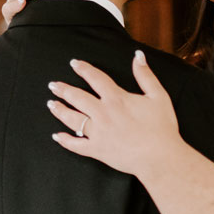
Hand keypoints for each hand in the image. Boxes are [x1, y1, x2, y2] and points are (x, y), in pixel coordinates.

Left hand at [48, 51, 179, 176]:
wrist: (160, 157)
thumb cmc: (162, 127)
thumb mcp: (158, 96)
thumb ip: (145, 75)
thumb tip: (138, 56)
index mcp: (116, 99)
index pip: (95, 79)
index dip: (84, 69)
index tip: (74, 63)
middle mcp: (103, 114)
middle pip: (77, 97)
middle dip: (64, 89)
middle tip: (53, 85)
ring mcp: (98, 133)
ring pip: (73, 119)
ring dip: (60, 110)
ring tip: (51, 104)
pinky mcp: (97, 150)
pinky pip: (76, 145)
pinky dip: (65, 141)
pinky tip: (57, 136)